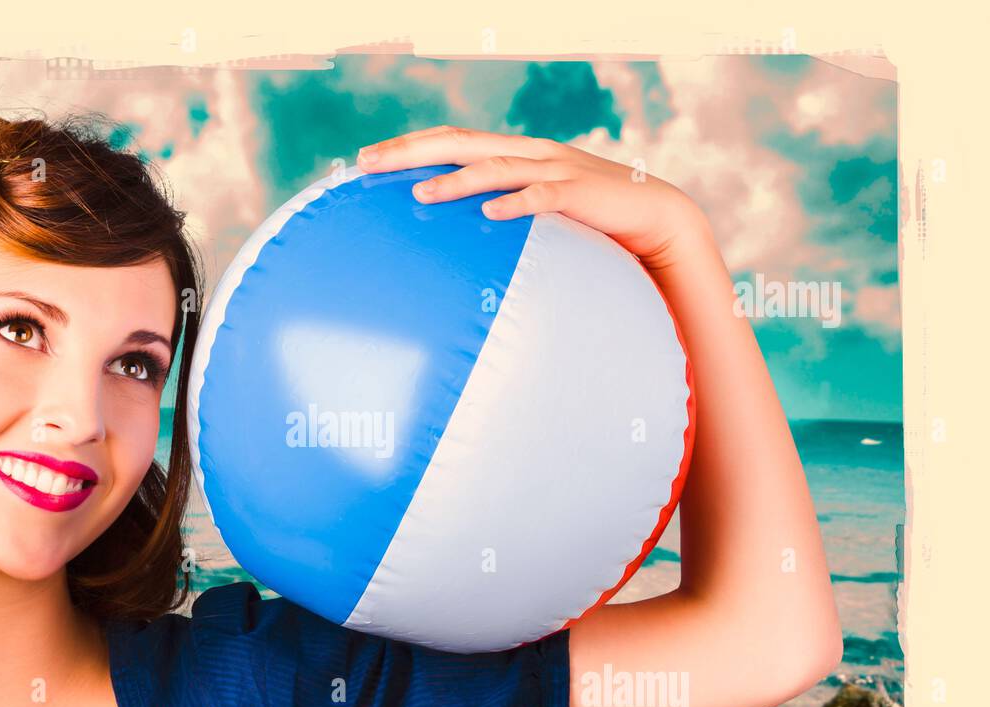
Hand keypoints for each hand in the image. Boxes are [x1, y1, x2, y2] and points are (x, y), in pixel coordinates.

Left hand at [356, 125, 709, 268]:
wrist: (659, 220)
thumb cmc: (592, 225)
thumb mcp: (540, 217)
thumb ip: (503, 220)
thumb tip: (458, 246)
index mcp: (518, 155)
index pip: (453, 142)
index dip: (409, 146)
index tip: (365, 159)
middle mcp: (532, 154)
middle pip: (461, 143)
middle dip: (412, 151)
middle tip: (368, 162)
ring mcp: (557, 170)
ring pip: (496, 166)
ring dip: (456, 180)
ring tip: (418, 193)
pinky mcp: (582, 194)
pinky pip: (544, 197)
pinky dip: (516, 203)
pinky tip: (490, 214)